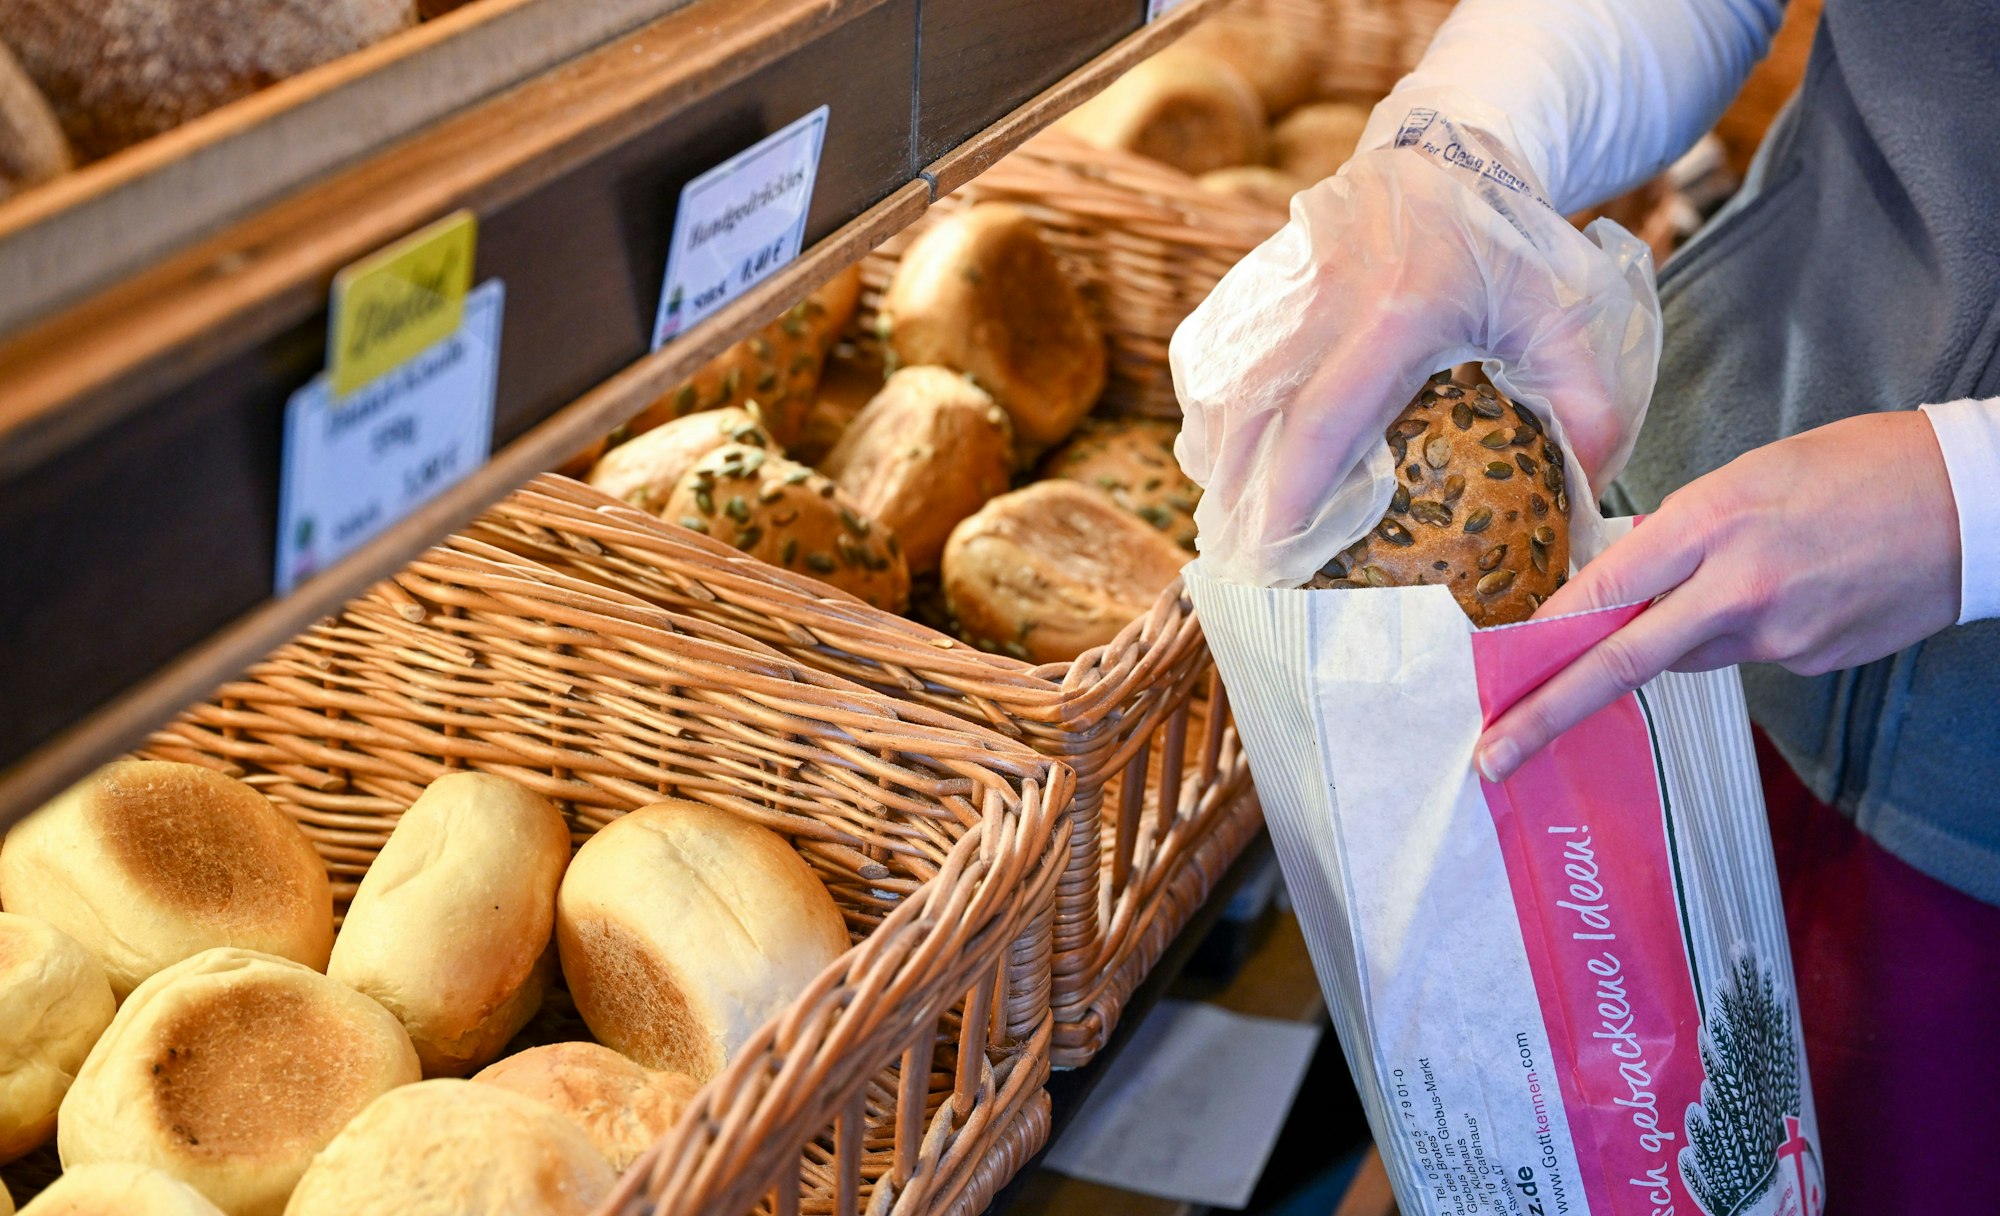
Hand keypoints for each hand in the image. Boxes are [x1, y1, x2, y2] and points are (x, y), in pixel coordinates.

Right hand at [1170, 122, 1659, 587]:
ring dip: (1218, 463)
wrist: (1446, 153)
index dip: (1290, 496)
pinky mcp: (1251, 280)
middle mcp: (1322, 298)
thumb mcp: (1569, 315)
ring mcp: (1276, 286)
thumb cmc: (1510, 245)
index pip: (1322, 421)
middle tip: (1244, 564)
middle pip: (1250, 419)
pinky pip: (1207, 363)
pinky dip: (1209, 417)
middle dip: (1238, 499)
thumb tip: (1586, 500)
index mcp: (1398, 312)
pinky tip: (1225, 458)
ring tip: (1230, 521)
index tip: (1274, 557)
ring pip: (1218, 393)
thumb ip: (1590, 407)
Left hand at [1476, 411, 1962, 780]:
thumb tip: (1626, 583)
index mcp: (1712, 524)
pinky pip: (1743, 656)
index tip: (1495, 674)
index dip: (1541, 640)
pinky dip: (1739, 631)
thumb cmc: (1856, 468)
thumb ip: (1679, 532)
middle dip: (1546, 715)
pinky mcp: (1809, 664)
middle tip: (1492, 756)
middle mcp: (1737, 589)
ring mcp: (1778, 637)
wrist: (1971, 504)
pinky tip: (1792, 591)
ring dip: (1672, 636)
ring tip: (1743, 576)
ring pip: (1684, 656)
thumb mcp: (1748, 474)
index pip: (1602, 594)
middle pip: (1620, 663)